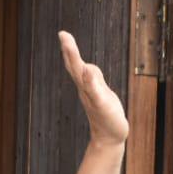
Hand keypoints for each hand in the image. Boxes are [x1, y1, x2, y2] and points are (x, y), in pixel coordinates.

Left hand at [60, 30, 127, 146]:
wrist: (109, 140)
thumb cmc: (108, 123)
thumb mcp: (103, 103)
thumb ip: (94, 86)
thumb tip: (86, 67)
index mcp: (86, 86)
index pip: (75, 64)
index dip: (70, 49)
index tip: (63, 34)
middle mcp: (85, 88)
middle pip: (74, 66)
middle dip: (69, 50)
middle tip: (63, 34)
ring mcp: (91, 92)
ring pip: (80, 72)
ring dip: (74, 57)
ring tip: (69, 45)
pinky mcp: (98, 97)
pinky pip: (89, 80)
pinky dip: (86, 70)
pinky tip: (87, 70)